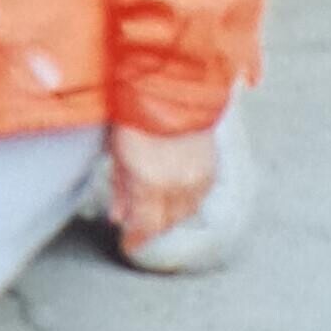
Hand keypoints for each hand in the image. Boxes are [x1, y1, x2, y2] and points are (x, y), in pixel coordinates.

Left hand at [108, 122, 218, 251]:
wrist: (171, 86)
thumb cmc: (136, 116)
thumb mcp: (119, 154)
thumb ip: (121, 189)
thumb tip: (119, 217)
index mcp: (151, 182)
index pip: (147, 225)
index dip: (137, 239)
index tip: (129, 244)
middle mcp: (178, 183)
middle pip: (168, 221)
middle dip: (152, 227)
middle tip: (140, 227)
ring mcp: (198, 175)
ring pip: (186, 210)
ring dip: (171, 215)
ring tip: (157, 211)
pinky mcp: (211, 165)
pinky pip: (201, 195)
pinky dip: (188, 199)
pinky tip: (177, 195)